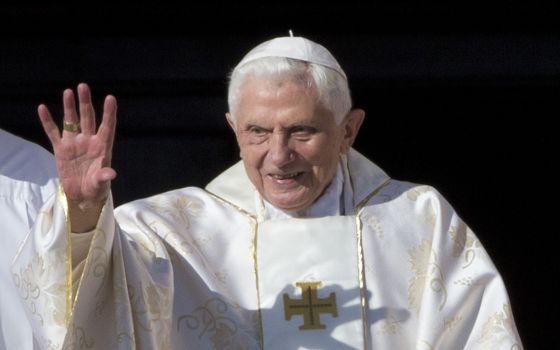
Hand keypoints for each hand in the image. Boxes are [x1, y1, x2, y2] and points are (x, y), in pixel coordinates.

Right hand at [38, 83, 116, 230]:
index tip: (111, 98)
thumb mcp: (101, 184)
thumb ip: (104, 176)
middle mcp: (89, 141)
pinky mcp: (61, 149)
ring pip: (71, 121)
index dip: (109, 113)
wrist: (82, 196)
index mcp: (102, 147)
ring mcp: (74, 144)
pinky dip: (48, 121)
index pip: (107, 126)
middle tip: (83, 86)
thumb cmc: (96, 188)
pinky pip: (53, 132)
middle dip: (85, 103)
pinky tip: (42, 108)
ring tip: (68, 92)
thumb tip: (111, 173)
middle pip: (88, 118)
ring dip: (70, 107)